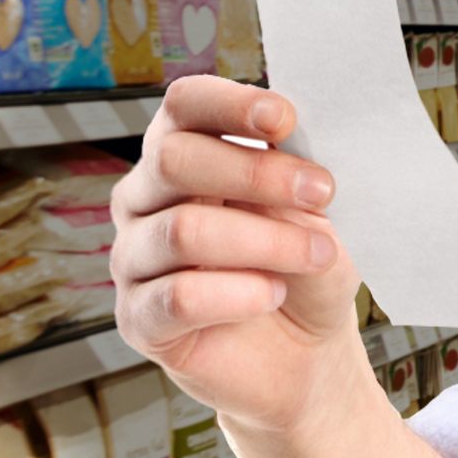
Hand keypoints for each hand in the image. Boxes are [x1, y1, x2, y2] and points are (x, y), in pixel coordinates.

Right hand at [112, 77, 367, 435]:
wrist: (306, 354)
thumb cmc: (306, 268)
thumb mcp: (313, 214)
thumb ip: (292, 177)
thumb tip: (289, 148)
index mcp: (181, 155)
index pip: (183, 106)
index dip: (229, 104)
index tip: (285, 119)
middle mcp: (143, 200)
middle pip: (175, 160)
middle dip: (258, 173)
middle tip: (324, 192)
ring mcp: (133, 260)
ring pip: (182, 231)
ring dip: (264, 240)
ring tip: (316, 255)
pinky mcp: (138, 321)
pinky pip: (178, 297)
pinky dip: (238, 293)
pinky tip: (272, 294)